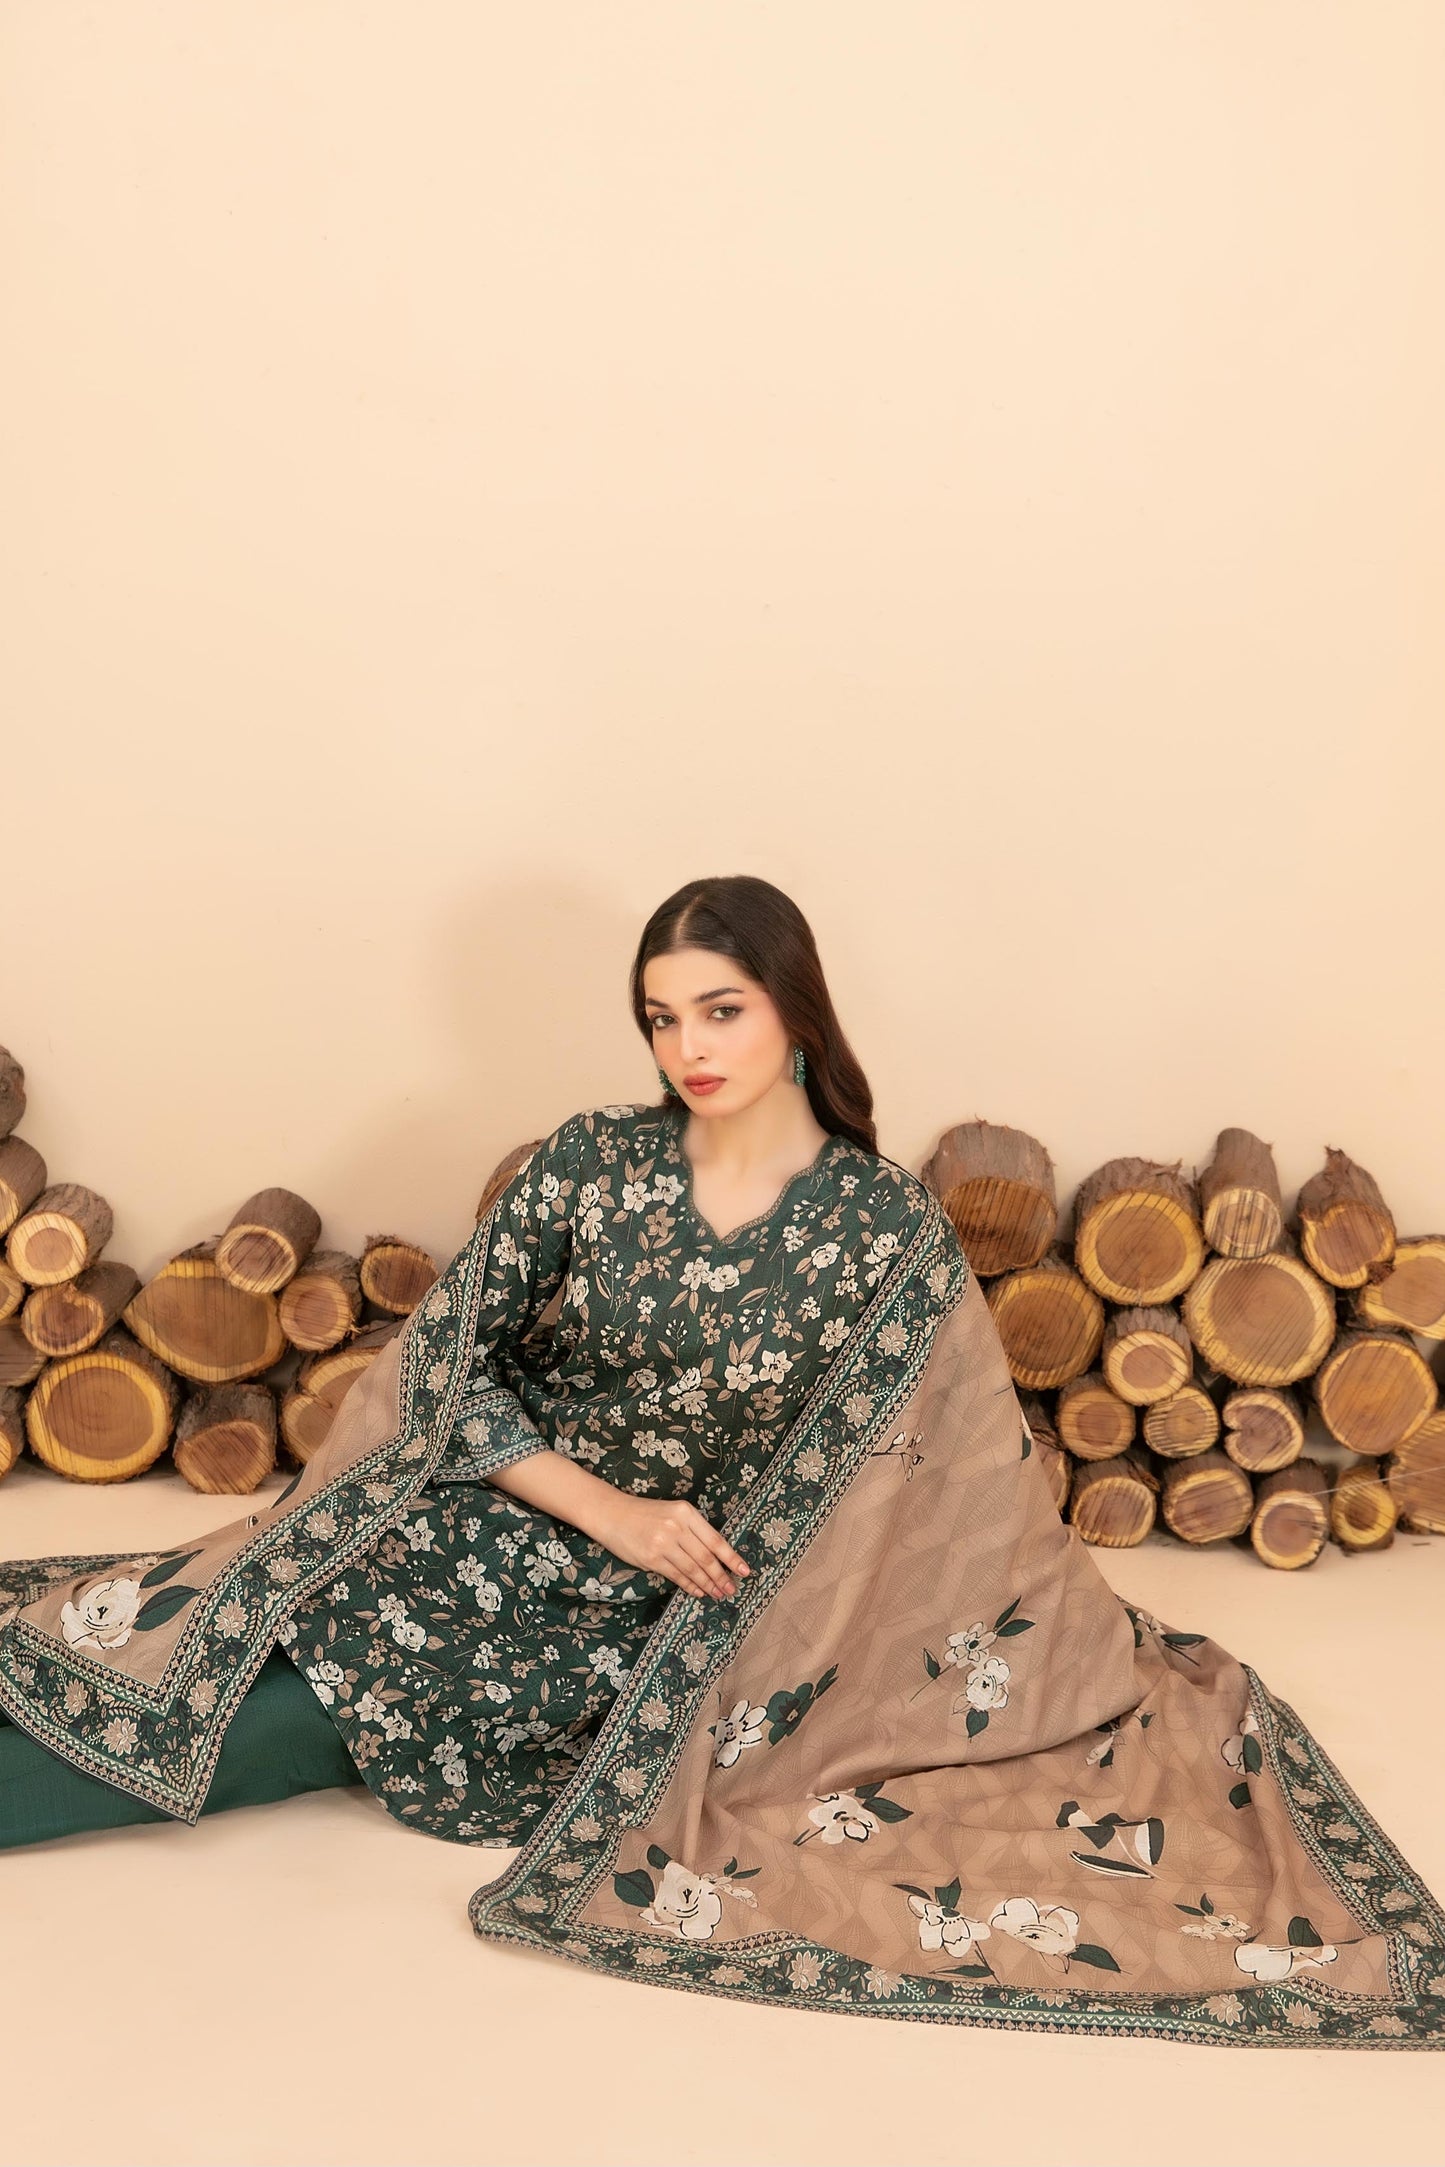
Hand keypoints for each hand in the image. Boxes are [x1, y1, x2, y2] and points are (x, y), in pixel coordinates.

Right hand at [595, 1494, 751, 1601]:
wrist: (612, 1514)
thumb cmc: (645, 1514)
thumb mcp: (673, 1512)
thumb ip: (692, 1530)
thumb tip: (716, 1556)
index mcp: (686, 1512)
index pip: (715, 1540)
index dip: (732, 1558)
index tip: (744, 1571)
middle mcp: (677, 1527)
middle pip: (706, 1558)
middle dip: (722, 1576)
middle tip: (732, 1589)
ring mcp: (663, 1544)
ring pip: (693, 1569)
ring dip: (708, 1584)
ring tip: (718, 1594)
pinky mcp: (651, 1559)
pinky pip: (676, 1576)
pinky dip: (690, 1586)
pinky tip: (698, 1591)